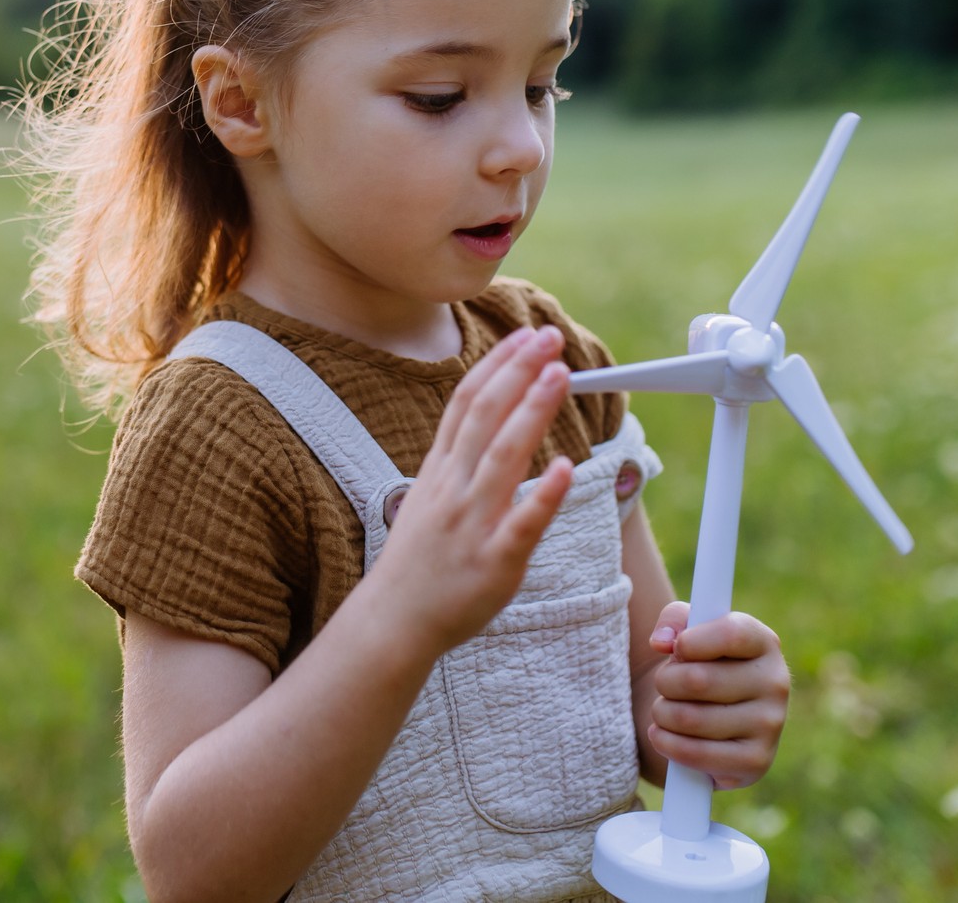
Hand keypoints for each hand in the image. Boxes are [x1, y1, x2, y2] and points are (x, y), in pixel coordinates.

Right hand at [365, 326, 574, 659]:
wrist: (395, 620)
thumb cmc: (419, 561)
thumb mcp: (429, 498)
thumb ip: (458, 461)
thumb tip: (490, 422)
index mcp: (440, 471)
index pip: (467, 404)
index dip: (497, 366)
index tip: (524, 336)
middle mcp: (454, 489)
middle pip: (485, 418)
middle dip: (518, 372)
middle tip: (548, 337)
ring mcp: (473, 524)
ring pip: (502, 458)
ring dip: (531, 412)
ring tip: (559, 375)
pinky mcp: (495, 562)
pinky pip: (521, 524)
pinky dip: (541, 495)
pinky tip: (563, 468)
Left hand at [645, 603, 789, 789]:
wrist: (710, 717)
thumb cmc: (697, 664)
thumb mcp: (687, 630)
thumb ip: (674, 619)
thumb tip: (662, 642)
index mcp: (764, 643)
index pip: (731, 635)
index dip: (690, 642)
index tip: (676, 650)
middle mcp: (775, 682)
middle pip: (698, 680)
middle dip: (665, 682)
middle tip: (665, 685)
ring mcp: (770, 725)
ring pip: (689, 718)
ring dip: (662, 714)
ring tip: (665, 710)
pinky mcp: (756, 762)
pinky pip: (695, 754)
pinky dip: (665, 743)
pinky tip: (662, 735)